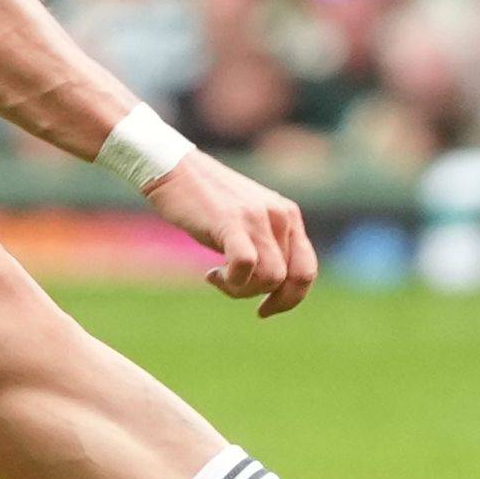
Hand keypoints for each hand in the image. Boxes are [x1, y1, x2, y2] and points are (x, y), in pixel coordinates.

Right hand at [144, 148, 318, 315]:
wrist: (173, 169)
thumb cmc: (206, 202)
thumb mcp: (247, 221)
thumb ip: (266, 245)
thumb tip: (274, 287)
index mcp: (288, 216)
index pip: (306, 269)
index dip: (290, 299)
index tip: (265, 309)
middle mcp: (280, 215)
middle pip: (290, 279)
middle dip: (263, 297)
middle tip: (234, 290)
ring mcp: (258, 217)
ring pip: (270, 278)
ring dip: (242, 290)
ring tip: (218, 277)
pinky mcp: (232, 221)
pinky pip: (246, 264)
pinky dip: (232, 281)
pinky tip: (212, 274)